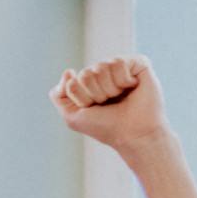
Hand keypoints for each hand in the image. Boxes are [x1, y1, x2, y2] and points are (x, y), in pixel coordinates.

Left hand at [49, 56, 167, 154]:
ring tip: (120, 97)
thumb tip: (68, 71)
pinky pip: (118, 62)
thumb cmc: (106, 128)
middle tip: (109, 104)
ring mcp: (120, 67)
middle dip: (96, 94)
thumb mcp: (73, 118)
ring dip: (109, 89)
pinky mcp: (136, 63)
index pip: (73, 82)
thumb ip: (60, 97)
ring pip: (101, 67)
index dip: (82, 99)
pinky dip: (122, 80)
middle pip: (86, 74)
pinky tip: (131, 87)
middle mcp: (104, 73)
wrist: (132, 134)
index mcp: (89, 84)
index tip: (94, 110)